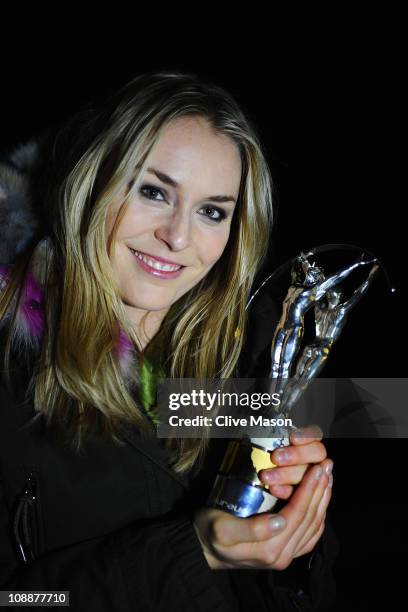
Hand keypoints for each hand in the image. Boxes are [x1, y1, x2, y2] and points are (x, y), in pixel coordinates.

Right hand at [193, 457, 332, 569]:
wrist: (202, 549)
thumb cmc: (209, 532)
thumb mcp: (222, 528)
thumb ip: (251, 529)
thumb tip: (280, 522)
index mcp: (270, 550)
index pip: (298, 514)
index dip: (310, 490)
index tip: (317, 468)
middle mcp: (282, 556)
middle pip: (310, 519)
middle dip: (320, 490)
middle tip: (326, 466)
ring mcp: (285, 556)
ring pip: (314, 526)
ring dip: (322, 500)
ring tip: (327, 477)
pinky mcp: (284, 552)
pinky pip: (309, 534)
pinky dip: (318, 515)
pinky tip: (320, 500)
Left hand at [258, 424, 327, 499]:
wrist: (254, 476)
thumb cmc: (260, 448)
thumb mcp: (264, 438)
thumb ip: (268, 433)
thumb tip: (259, 424)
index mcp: (306, 440)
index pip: (315, 434)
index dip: (307, 435)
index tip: (293, 438)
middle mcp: (311, 456)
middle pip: (316, 453)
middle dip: (296, 455)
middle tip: (275, 457)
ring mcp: (310, 475)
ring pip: (308, 474)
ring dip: (287, 475)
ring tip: (267, 477)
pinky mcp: (301, 492)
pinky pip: (299, 492)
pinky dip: (286, 491)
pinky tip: (274, 489)